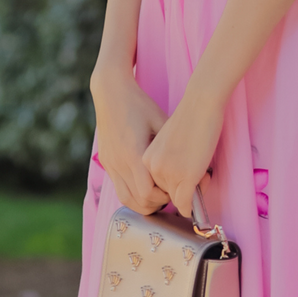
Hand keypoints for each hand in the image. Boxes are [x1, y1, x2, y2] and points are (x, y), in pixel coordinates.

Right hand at [90, 66, 169, 214]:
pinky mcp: (106, 162)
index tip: (176, 193)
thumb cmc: (139, 104)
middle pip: (138, 200)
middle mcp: (119, 162)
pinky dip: (132, 194)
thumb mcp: (160, 121)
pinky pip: (118, 188)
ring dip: (143, 203)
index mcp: (134, 153)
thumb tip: (191, 162)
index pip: (149, 192)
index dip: (165, 198)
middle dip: (157, 204)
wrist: (110, 92)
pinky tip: (144, 188)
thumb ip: (171, 144)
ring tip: (158, 197)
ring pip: (126, 199)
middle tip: (170, 197)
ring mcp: (110, 163)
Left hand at [142, 88, 225, 217]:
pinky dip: (191, 207)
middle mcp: (151, 168)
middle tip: (200, 175)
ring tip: (203, 175)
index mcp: (144, 159)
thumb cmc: (188, 118)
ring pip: (177, 200)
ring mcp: (167, 173)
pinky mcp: (185, 177)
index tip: (184, 175)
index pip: (154, 185)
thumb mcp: (167, 142)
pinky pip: (185, 204)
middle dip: (182, 190)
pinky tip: (197, 198)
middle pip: (165, 194)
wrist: (199, 105)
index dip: (171, 184)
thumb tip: (175, 179)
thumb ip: (165, 160)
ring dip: (191, 194)